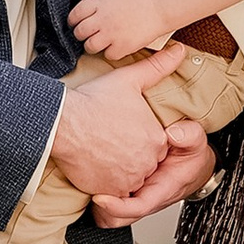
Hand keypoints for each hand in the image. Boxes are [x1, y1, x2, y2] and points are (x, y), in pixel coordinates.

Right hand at [47, 57, 171, 206]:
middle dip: (130, 154)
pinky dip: (105, 181)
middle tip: (110, 139)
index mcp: (156, 139)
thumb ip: (158, 67)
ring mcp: (127, 179)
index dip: (138, 136)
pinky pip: (112, 191)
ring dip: (119, 169)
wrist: (64, 122)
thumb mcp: (130, 79)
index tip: (122, 128)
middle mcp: (147, 162)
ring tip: (102, 150)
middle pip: (143, 162)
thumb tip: (179, 51)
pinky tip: (95, 163)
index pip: (155, 144)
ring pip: (129, 177)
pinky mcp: (108, 190)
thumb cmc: (94, 101)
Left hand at [70, 0, 172, 63]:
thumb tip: (84, 13)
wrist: (159, 8)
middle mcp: (102, 18)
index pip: (75, 14)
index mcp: (99, 2)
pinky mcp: (122, 47)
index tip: (75, 24)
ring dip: (93, 45)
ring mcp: (111, 34)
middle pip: (79, 32)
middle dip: (81, 34)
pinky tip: (115, 46)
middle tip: (87, 34)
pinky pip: (107, 55)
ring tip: (100, 42)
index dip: (73, 21)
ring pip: (90, 46)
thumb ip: (97, 3)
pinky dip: (110, 52)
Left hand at [95, 117, 218, 224]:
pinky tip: (92, 176)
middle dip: (101, 210)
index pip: (138, 208)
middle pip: (117, 219)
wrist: (194, 164)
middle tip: (86, 189)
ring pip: (109, 215)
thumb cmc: (192, 156)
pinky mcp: (128, 192)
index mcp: (162, 190)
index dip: (117, 207)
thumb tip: (173, 134)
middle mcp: (146, 198)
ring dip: (96, 206)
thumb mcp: (196, 141)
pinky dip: (98, 194)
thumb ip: (189, 135)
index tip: (99, 198)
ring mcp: (135, 197)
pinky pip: (109, 203)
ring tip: (85, 184)